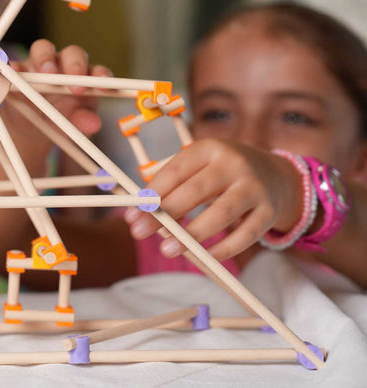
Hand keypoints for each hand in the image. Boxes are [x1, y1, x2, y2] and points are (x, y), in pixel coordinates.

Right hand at [10, 38, 109, 135]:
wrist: (31, 127)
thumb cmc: (58, 121)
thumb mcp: (71, 125)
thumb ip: (82, 122)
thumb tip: (94, 123)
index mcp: (83, 78)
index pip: (96, 70)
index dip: (101, 75)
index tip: (104, 86)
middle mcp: (63, 64)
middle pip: (72, 53)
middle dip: (74, 64)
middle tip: (74, 80)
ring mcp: (39, 63)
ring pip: (43, 48)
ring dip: (45, 58)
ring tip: (46, 72)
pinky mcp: (17, 69)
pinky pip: (15, 62)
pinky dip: (14, 66)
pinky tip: (13, 73)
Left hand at [124, 139, 303, 260]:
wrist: (274, 175)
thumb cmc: (220, 173)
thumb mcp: (198, 167)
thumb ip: (170, 186)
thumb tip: (137, 214)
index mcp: (209, 148)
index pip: (176, 170)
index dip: (152, 193)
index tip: (132, 213)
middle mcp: (233, 164)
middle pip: (196, 191)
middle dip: (165, 214)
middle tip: (140, 233)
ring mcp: (254, 187)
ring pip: (222, 214)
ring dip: (192, 234)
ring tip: (167, 249)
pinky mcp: (269, 211)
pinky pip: (245, 235)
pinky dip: (223, 249)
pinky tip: (204, 257)